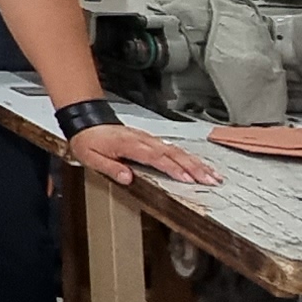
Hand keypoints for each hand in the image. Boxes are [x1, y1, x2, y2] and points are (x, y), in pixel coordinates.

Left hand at [69, 121, 218, 188]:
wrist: (88, 122)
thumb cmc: (89, 141)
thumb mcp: (91, 157)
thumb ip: (110, 167)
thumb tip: (127, 178)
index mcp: (130, 145)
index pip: (155, 157)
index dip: (172, 168)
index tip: (187, 178)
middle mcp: (143, 141)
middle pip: (174, 154)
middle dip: (195, 168)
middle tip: (211, 180)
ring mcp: (150, 140)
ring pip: (178, 151)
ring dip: (197, 163)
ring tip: (214, 175)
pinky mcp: (152, 141)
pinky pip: (174, 149)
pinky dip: (189, 157)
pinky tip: (201, 165)